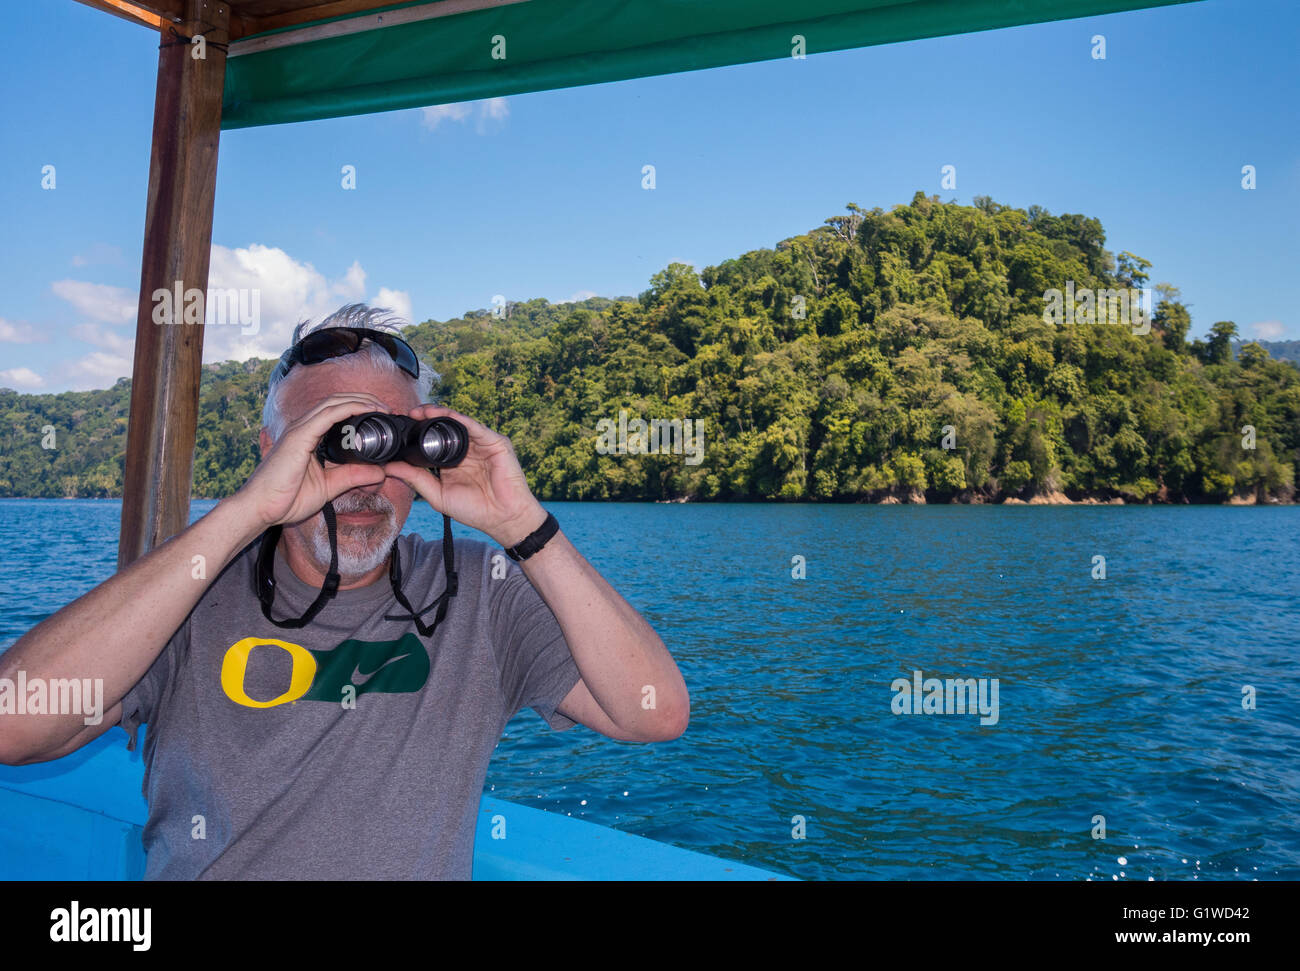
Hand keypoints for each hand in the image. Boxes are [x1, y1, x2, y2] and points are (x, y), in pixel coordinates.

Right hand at [232, 393, 392, 529]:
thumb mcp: (330, 486)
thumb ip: (353, 477)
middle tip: (386, 408)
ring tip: (381, 406)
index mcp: (309, 437)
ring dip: (360, 400)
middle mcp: (303, 428)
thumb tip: (380, 473)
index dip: (359, 408)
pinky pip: (327, 415)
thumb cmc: (286, 499)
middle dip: (364, 399)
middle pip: (337, 402)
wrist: (261, 509)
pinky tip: (366, 410)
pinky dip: (349, 408)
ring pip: (334, 403)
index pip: (336, 412)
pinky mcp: (298, 436)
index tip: (381, 416)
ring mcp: (300, 430)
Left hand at [381, 405, 544, 546]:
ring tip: (420, 411)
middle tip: (407, 414)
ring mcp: (482, 444)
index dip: (418, 432)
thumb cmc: (475, 510)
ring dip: (438, 414)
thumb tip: (388, 468)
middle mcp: (468, 449)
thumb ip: (415, 479)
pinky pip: (473, 425)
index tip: (399, 429)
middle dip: (426, 418)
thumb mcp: (437, 494)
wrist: (503, 518)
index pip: (434, 441)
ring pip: (458, 422)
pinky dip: (456, 417)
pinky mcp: (495, 441)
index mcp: (454, 462)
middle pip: (445, 427)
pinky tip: (441, 414)